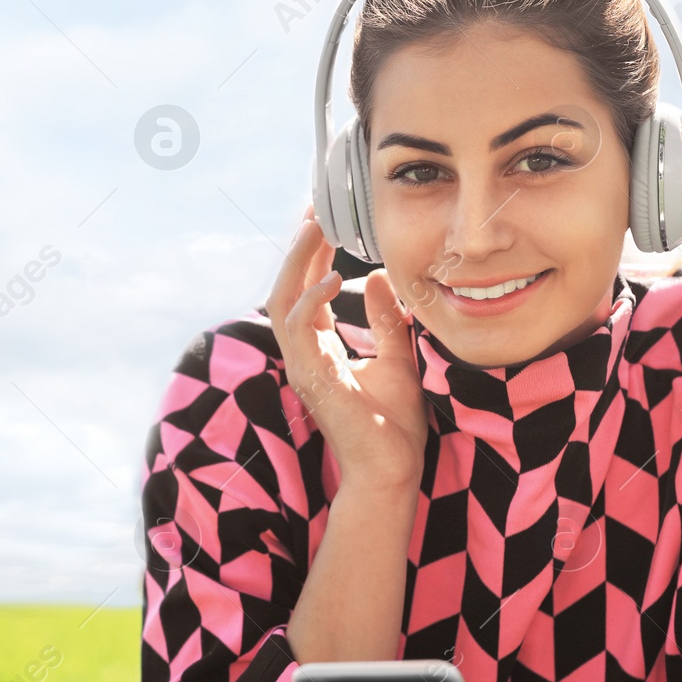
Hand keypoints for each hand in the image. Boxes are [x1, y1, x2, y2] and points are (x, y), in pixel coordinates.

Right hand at [265, 204, 427, 487]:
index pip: (307, 290)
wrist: (391, 471)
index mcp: (321, 349)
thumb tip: (381, 277)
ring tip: (316, 229)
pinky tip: (332, 279)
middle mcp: (305, 354)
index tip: (326, 220)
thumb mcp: (398, 358)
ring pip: (282, 301)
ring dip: (298, 263)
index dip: (314, 254)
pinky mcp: (310, 378)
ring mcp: (303, 366)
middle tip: (316, 210)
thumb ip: (387, 321)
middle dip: (301, 248)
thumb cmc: (393, 426)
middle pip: (288, 288)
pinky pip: (297, 330)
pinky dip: (309, 300)